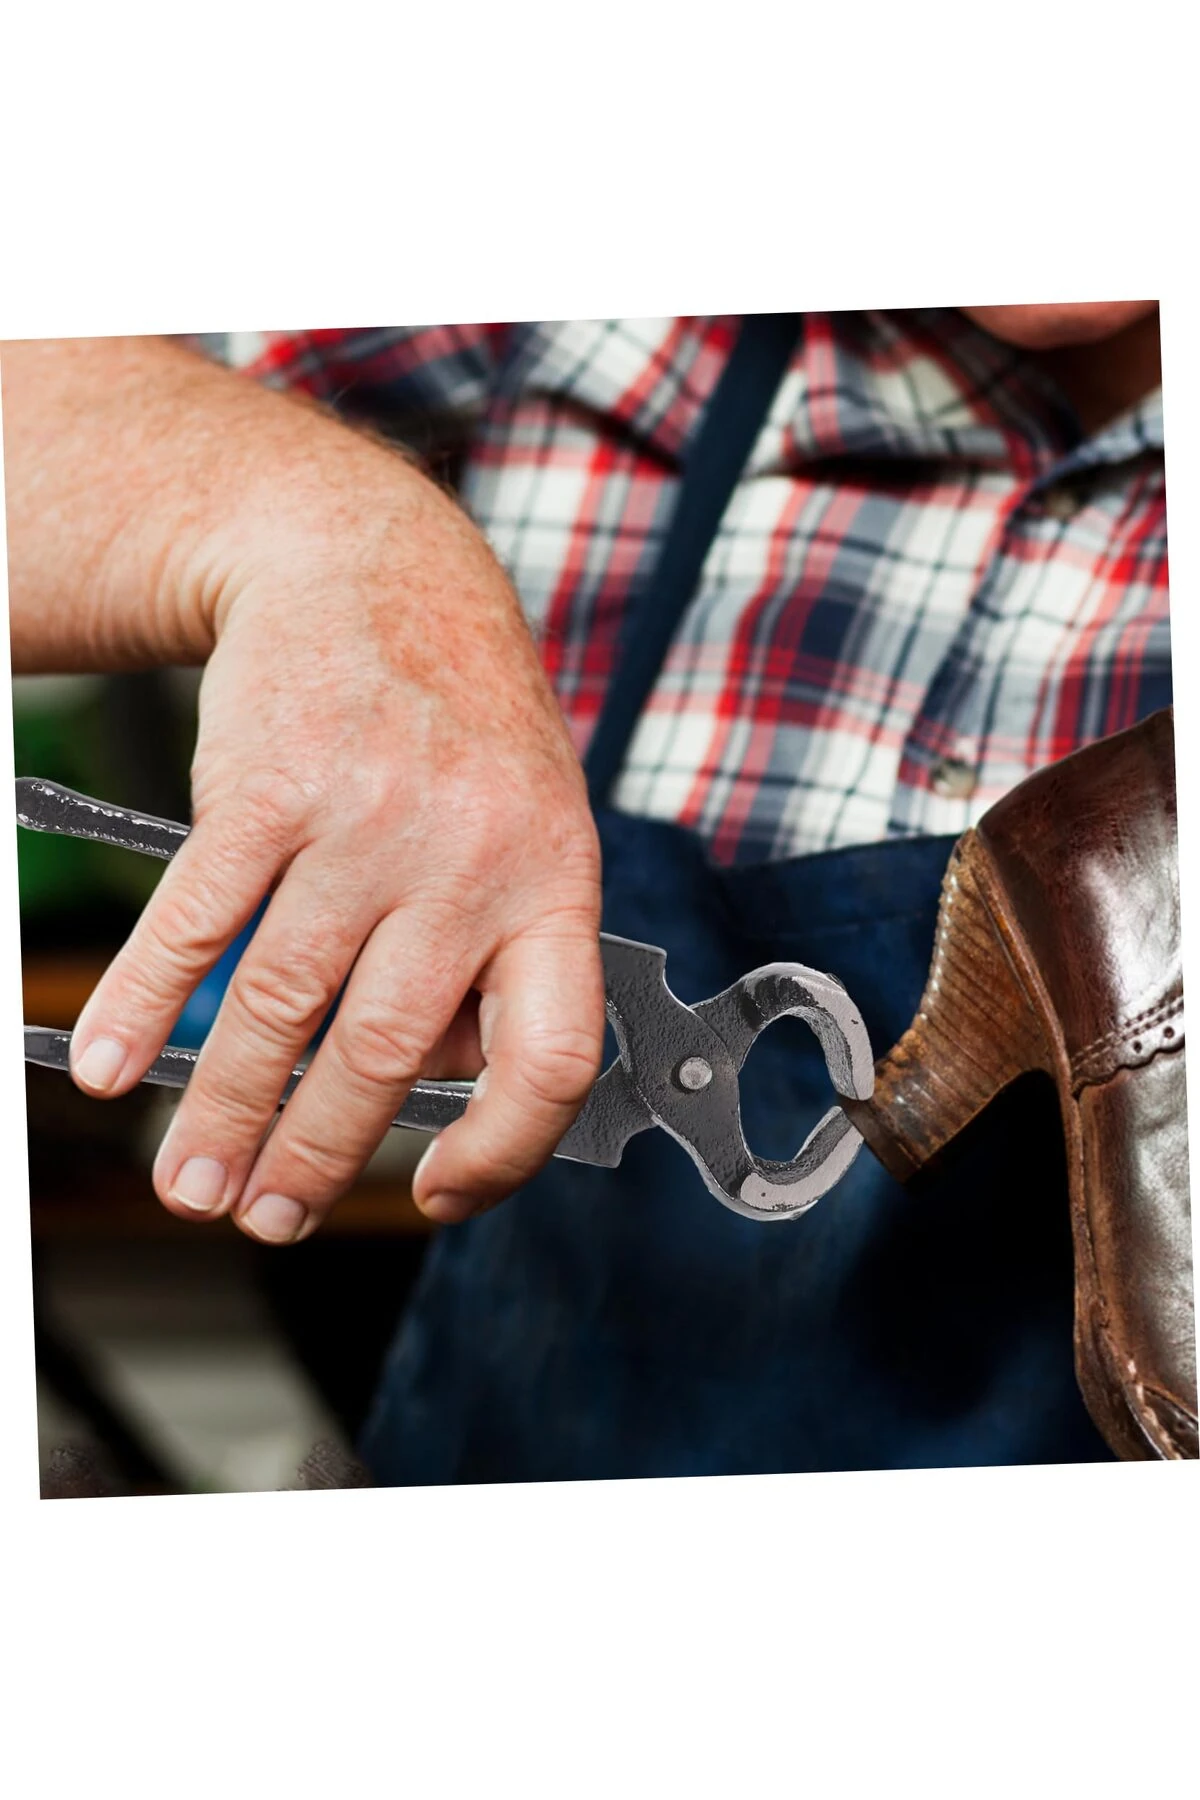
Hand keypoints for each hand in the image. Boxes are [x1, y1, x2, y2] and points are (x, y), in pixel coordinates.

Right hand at [57, 381, 603, 1240]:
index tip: (435, 1194)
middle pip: (384, 1053)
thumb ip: (500, 954)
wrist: (374, 568)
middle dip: (313, 1161)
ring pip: (281, 1004)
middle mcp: (468, 858)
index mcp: (554, 883)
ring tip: (190, 1179)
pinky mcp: (266, 783)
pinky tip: (112, 1063)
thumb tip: (441, 1083)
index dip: (499, 1152)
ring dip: (222, 1111)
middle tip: (266, 1217)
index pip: (548, 1056)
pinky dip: (142, 1003)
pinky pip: (196, 920)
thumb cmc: (459, 724)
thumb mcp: (533, 830)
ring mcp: (365, 819)